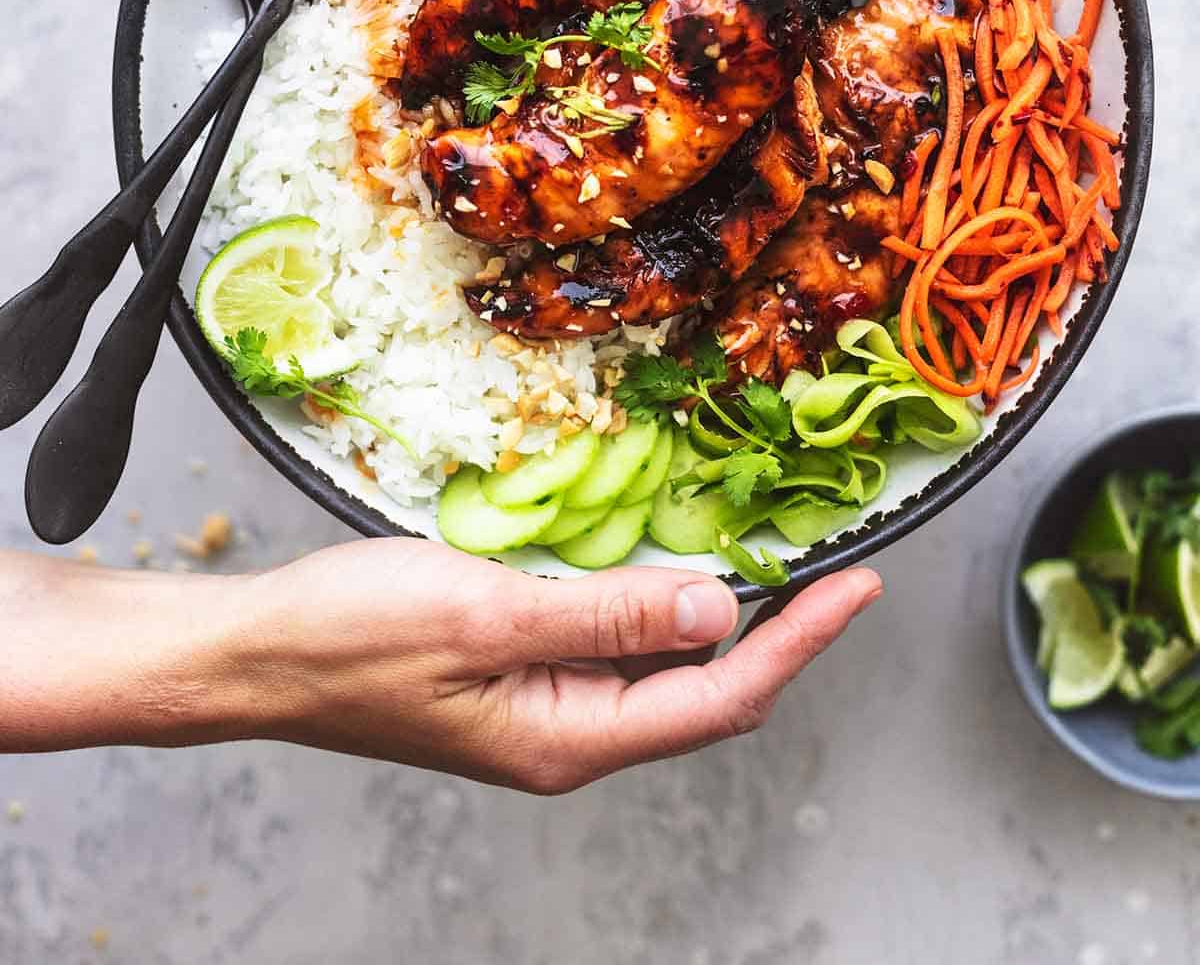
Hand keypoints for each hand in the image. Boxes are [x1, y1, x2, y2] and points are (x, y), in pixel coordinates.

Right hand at [236, 541, 881, 789]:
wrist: (256, 653)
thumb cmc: (349, 637)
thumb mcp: (486, 615)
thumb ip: (607, 616)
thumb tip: (719, 609)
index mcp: (568, 738)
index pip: (720, 697)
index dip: (799, 642)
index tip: (858, 588)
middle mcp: (567, 734)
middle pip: (705, 693)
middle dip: (780, 635)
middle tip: (837, 571)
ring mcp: (541, 707)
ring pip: (661, 669)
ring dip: (721, 618)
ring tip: (776, 563)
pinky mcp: (516, 673)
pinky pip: (611, 645)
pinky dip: (657, 605)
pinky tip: (670, 569)